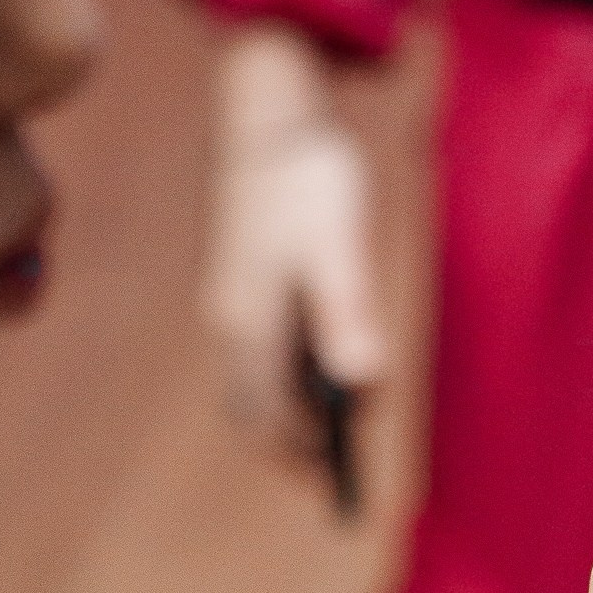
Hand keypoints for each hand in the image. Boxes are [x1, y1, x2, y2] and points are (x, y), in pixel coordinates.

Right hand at [202, 24, 387, 456]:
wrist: (268, 113)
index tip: (335, 479)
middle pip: (252, 406)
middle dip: (288, 440)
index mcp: (253, 320)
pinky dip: (281, 372)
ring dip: (284, 408)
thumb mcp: (341, 245)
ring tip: (332, 423)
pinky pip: (255, 347)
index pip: (269, 414)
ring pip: (250, 378)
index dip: (301, 450)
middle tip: (332, 465)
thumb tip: (361, 384)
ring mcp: (230, 297)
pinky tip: (315, 363)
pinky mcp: (240, 277)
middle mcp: (232, 317)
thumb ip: (348, 314)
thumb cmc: (310, 176)